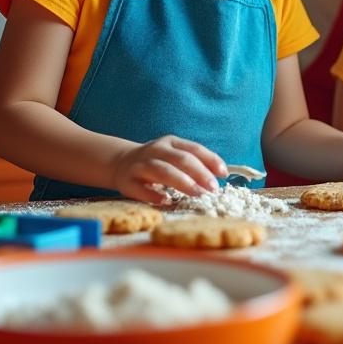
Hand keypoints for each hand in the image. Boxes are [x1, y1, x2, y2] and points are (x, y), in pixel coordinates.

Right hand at [111, 135, 226, 203]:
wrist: (119, 162)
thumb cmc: (156, 162)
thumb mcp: (173, 156)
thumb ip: (194, 163)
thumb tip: (219, 177)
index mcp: (170, 142)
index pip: (194, 149)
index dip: (210, 160)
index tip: (223, 174)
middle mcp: (155, 150)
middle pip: (180, 159)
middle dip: (199, 173)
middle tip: (213, 187)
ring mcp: (140, 165)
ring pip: (162, 170)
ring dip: (182, 182)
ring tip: (197, 193)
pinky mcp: (126, 181)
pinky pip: (140, 189)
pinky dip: (153, 195)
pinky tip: (166, 201)